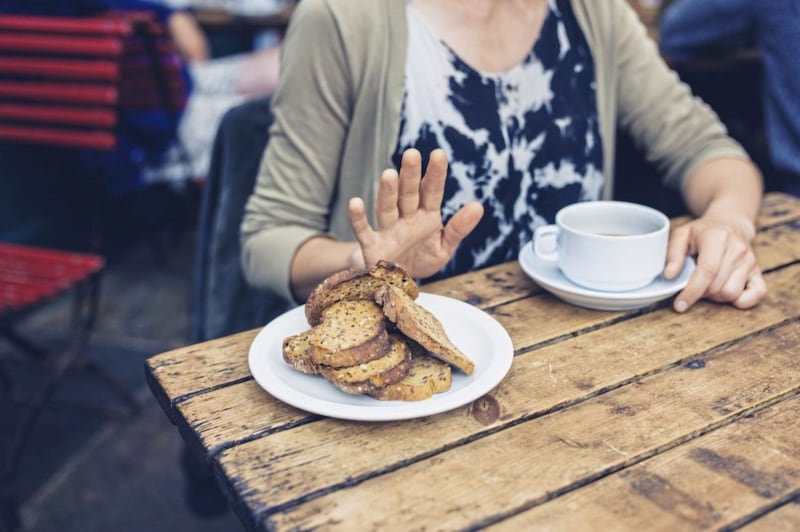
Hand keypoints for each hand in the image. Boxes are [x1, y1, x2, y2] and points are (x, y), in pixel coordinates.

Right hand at [348, 148, 483, 277]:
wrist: (399, 283)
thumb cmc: (422, 259)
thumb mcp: (444, 247)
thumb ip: (459, 228)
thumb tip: (478, 206)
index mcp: (426, 216)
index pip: (431, 191)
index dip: (435, 174)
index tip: (438, 154)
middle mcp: (406, 218)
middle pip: (408, 194)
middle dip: (409, 175)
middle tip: (411, 154)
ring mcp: (388, 230)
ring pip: (387, 207)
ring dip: (387, 192)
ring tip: (389, 174)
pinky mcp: (373, 246)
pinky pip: (363, 231)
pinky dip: (358, 218)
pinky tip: (355, 203)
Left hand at [664, 212, 766, 311]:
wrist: (730, 224)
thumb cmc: (703, 231)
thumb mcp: (682, 234)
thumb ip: (673, 253)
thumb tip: (669, 276)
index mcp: (717, 238)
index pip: (707, 270)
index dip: (692, 291)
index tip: (680, 305)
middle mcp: (737, 250)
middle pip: (718, 286)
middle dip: (701, 293)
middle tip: (693, 286)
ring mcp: (750, 261)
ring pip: (732, 293)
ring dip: (716, 297)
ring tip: (708, 286)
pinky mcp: (758, 271)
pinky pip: (757, 294)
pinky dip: (741, 301)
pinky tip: (726, 294)